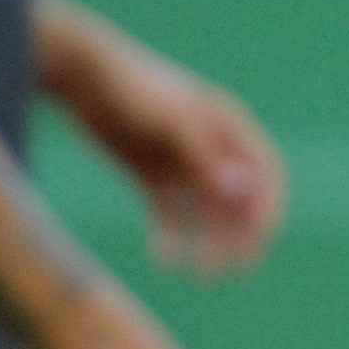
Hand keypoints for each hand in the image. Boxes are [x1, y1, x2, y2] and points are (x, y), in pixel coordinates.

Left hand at [60, 30, 286, 275]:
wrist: (80, 74)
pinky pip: (169, 212)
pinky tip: (163, 257)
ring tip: (199, 274)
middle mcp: (211, 147)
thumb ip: (207, 157)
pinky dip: (170, 235)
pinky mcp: (150, 172)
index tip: (259, 241)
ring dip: (207, 242)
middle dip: (238, 236)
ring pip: (205, 211)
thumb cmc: (134, 89)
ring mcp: (180, 161)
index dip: (267, 208)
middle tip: (229, 270)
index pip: (266, 174)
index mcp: (230, 128)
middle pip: (238, 200)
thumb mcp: (173, 123)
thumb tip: (242, 192)